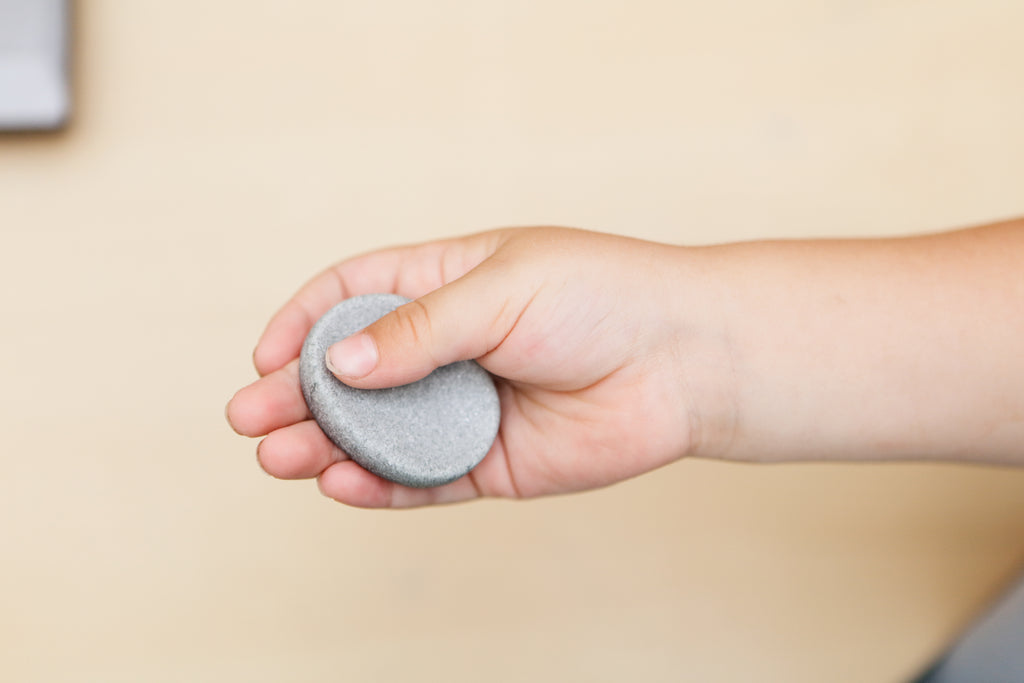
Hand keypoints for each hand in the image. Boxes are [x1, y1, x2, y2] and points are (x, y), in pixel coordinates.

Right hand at [226, 227, 726, 507]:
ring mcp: (466, 406)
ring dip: (325, 444)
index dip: (304, 321)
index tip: (265, 354)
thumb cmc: (600, 297)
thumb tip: (337, 362)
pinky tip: (340, 483)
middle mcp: (448, 347)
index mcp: (445, 283)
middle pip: (353, 372)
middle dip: (297, 394)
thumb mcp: (500, 290)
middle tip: (248, 418)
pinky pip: (423, 478)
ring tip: (277, 457)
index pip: (353, 296)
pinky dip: (380, 484)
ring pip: (378, 431)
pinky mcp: (490, 461)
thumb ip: (419, 329)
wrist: (684, 359)